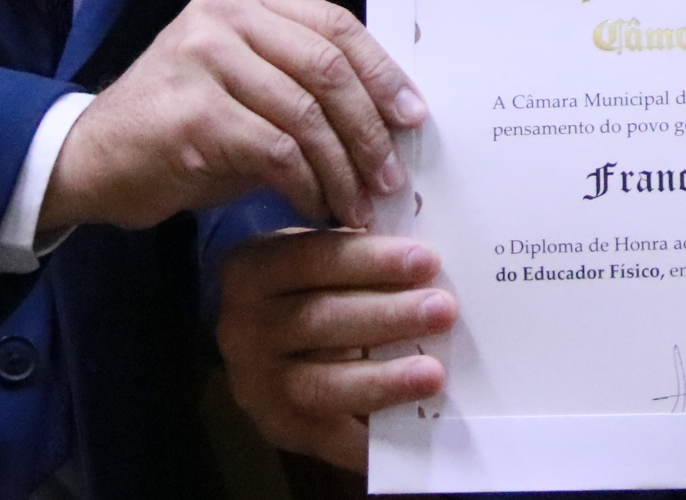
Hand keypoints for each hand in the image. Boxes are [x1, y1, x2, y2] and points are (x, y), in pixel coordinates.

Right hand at [40, 0, 425, 234]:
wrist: (91, 159)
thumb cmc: (180, 126)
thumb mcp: (244, 84)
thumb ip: (303, 81)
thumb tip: (389, 115)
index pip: (335, 25)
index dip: (382, 73)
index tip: (412, 117)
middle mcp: (222, 17)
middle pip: (328, 67)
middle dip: (370, 128)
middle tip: (390, 177)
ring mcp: (203, 60)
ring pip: (307, 113)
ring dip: (342, 167)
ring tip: (359, 204)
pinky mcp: (193, 115)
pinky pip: (277, 152)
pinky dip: (306, 185)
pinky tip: (315, 208)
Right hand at [217, 230, 454, 469]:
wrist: (264, 342)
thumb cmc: (310, 287)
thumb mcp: (319, 252)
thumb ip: (358, 248)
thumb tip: (423, 260)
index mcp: (253, 269)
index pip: (314, 259)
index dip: (372, 260)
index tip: (427, 260)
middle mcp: (243, 327)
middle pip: (318, 320)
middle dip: (387, 316)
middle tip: (443, 310)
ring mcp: (255, 383)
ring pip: (320, 384)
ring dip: (382, 380)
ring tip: (433, 373)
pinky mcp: (277, 427)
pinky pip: (327, 437)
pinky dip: (371, 437)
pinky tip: (412, 426)